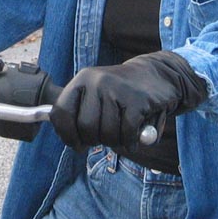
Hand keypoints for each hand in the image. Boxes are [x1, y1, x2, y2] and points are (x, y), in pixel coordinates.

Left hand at [50, 51, 206, 150]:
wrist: (157, 74)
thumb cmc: (121, 92)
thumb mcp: (96, 93)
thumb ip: (79, 112)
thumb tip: (67, 138)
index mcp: (82, 79)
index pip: (61, 113)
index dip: (67, 135)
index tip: (77, 144)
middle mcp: (97, 81)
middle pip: (86, 128)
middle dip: (95, 140)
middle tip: (106, 137)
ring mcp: (118, 89)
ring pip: (108, 133)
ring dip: (116, 142)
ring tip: (123, 132)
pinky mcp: (138, 99)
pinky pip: (127, 133)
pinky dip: (131, 141)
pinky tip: (136, 136)